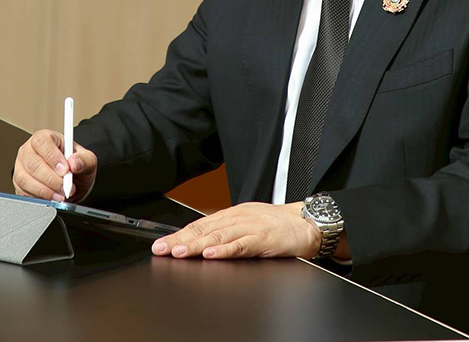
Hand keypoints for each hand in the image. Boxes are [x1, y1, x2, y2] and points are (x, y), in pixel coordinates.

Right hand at [13, 129, 97, 202]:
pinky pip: (23, 192)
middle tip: (65, 186)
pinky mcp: (19, 184)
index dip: (53, 157)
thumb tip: (74, 163)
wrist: (72, 181)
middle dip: (51, 179)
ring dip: (45, 190)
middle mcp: (29, 150)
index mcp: (45, 138)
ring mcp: (21, 167)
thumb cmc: (76, 165)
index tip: (65, 170)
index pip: (42, 142)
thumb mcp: (87, 159)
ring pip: (25, 179)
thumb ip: (85, 159)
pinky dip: (39, 197)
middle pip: (33, 163)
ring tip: (61, 194)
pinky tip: (52, 197)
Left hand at [151, 201, 320, 259]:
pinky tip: (211, 254)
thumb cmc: (279, 225)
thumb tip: (202, 244)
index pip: (200, 225)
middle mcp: (238, 218)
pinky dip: (225, 250)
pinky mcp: (263, 239)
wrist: (307, 223)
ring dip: (197, 245)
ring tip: (180, 252)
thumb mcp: (248, 223)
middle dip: (180, 240)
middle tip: (161, 249)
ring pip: (219, 237)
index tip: (161, 244)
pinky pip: (241, 245)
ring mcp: (250, 227)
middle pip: (204, 230)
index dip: (179, 234)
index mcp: (233, 214)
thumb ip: (227, 232)